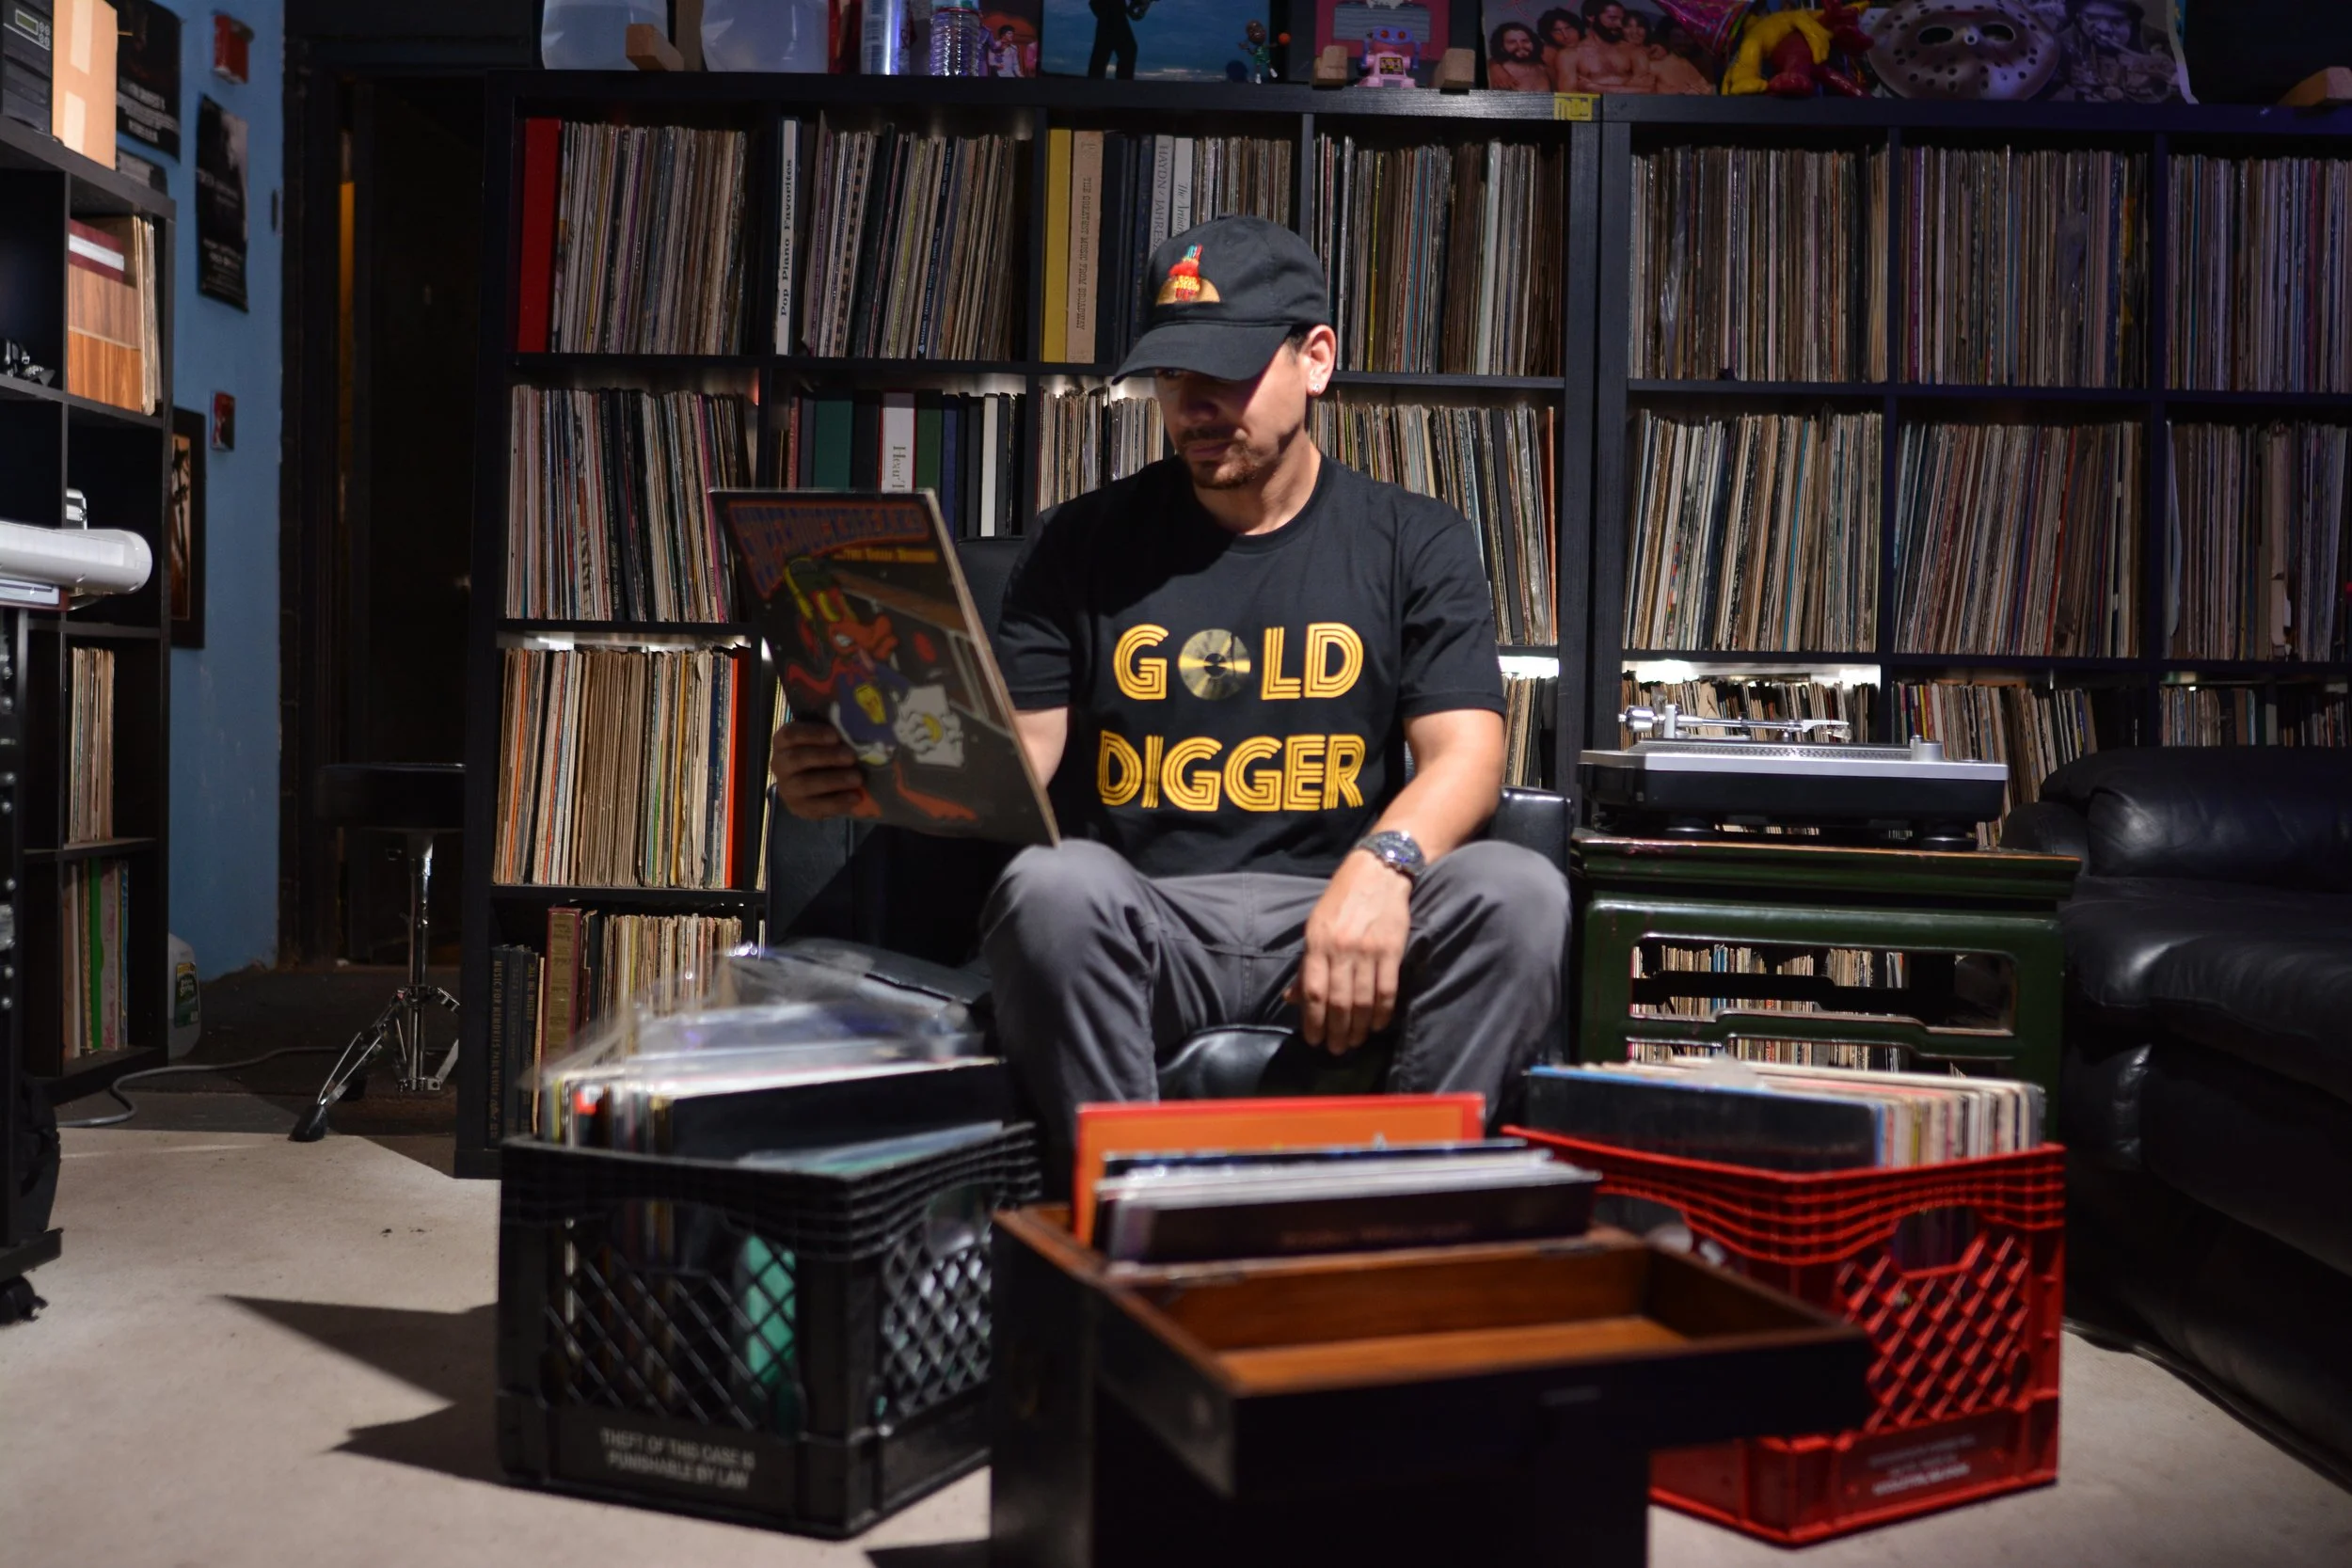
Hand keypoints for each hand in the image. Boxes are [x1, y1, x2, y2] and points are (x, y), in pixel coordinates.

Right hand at [770, 720, 870, 819]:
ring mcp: (786, 788)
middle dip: (826, 757)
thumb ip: (831, 734)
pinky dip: (837, 802)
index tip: (835, 736)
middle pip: (797, 758)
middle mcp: (779, 764)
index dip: (812, 734)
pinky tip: (855, 797)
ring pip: (805, 784)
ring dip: (833, 780)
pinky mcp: (798, 808)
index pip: (790, 734)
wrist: (814, 786)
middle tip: (851, 757)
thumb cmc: (821, 753)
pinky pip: (816, 806)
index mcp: (783, 742)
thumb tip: (855, 728)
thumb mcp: (822, 740)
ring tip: (857, 778)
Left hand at [1288, 850, 1411, 1054]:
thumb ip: (1306, 964)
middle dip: (1336, 1031)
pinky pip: (1387, 990)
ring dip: (1358, 1028)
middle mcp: (1341, 948)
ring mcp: (1368, 950)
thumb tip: (1292, 998)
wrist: (1378, 873)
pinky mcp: (1392, 950)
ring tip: (1354, 1042)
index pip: (1314, 991)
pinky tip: (1377, 1025)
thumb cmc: (1341, 900)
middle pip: (1338, 1002)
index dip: (1313, 1021)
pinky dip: (1382, 1013)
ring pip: (1363, 1001)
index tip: (1313, 1040)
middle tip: (1336, 1049)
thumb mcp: (1315, 926)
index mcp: (1317, 942)